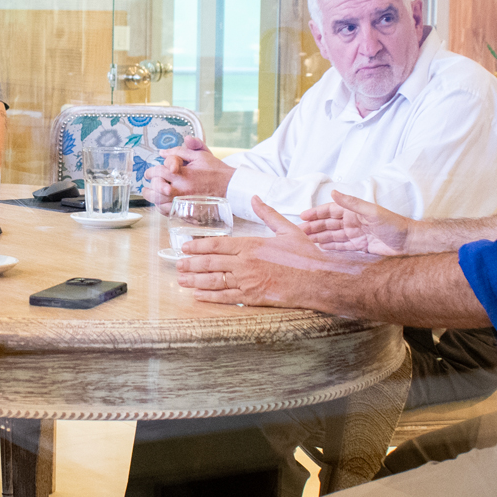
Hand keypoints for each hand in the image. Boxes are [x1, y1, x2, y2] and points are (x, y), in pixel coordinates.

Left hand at [142, 136, 234, 208]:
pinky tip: (161, 203)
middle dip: (149, 185)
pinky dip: (161, 207)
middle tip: (148, 184)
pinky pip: (168, 212)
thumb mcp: (199, 155)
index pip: (158, 172)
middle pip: (154, 188)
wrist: (229, 186)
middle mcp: (180, 189)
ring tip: (150, 193)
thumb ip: (180, 151)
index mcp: (182, 173)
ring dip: (152, 197)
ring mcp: (183, 201)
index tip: (150, 173)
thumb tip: (162, 152)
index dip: (151, 171)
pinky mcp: (187, 210)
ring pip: (158, 202)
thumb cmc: (215, 170)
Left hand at [176, 197, 365, 309]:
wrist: (318, 280)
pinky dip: (210, 297)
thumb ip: (268, 214)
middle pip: (210, 263)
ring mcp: (247, 282)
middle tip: (177, 264)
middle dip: (191, 264)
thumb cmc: (305, 255)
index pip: (216, 244)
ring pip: (214, 281)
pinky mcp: (252, 297)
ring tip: (181, 280)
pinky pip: (226, 297)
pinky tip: (198, 296)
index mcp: (251, 245)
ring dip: (195, 280)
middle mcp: (244, 263)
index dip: (197, 246)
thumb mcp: (287, 229)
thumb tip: (256, 198)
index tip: (185, 247)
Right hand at [301, 191, 416, 255]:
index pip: (330, 211)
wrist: (408, 242)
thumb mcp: (371, 211)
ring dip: (319, 238)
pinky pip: (341, 247)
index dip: (316, 213)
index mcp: (354, 212)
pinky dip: (330, 247)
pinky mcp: (359, 247)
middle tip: (299, 233)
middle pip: (328, 224)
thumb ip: (351, 203)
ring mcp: (355, 235)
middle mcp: (352, 222)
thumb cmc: (393, 224)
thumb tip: (333, 192)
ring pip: (332, 236)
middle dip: (314, 227)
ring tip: (305, 242)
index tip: (302, 216)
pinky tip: (320, 249)